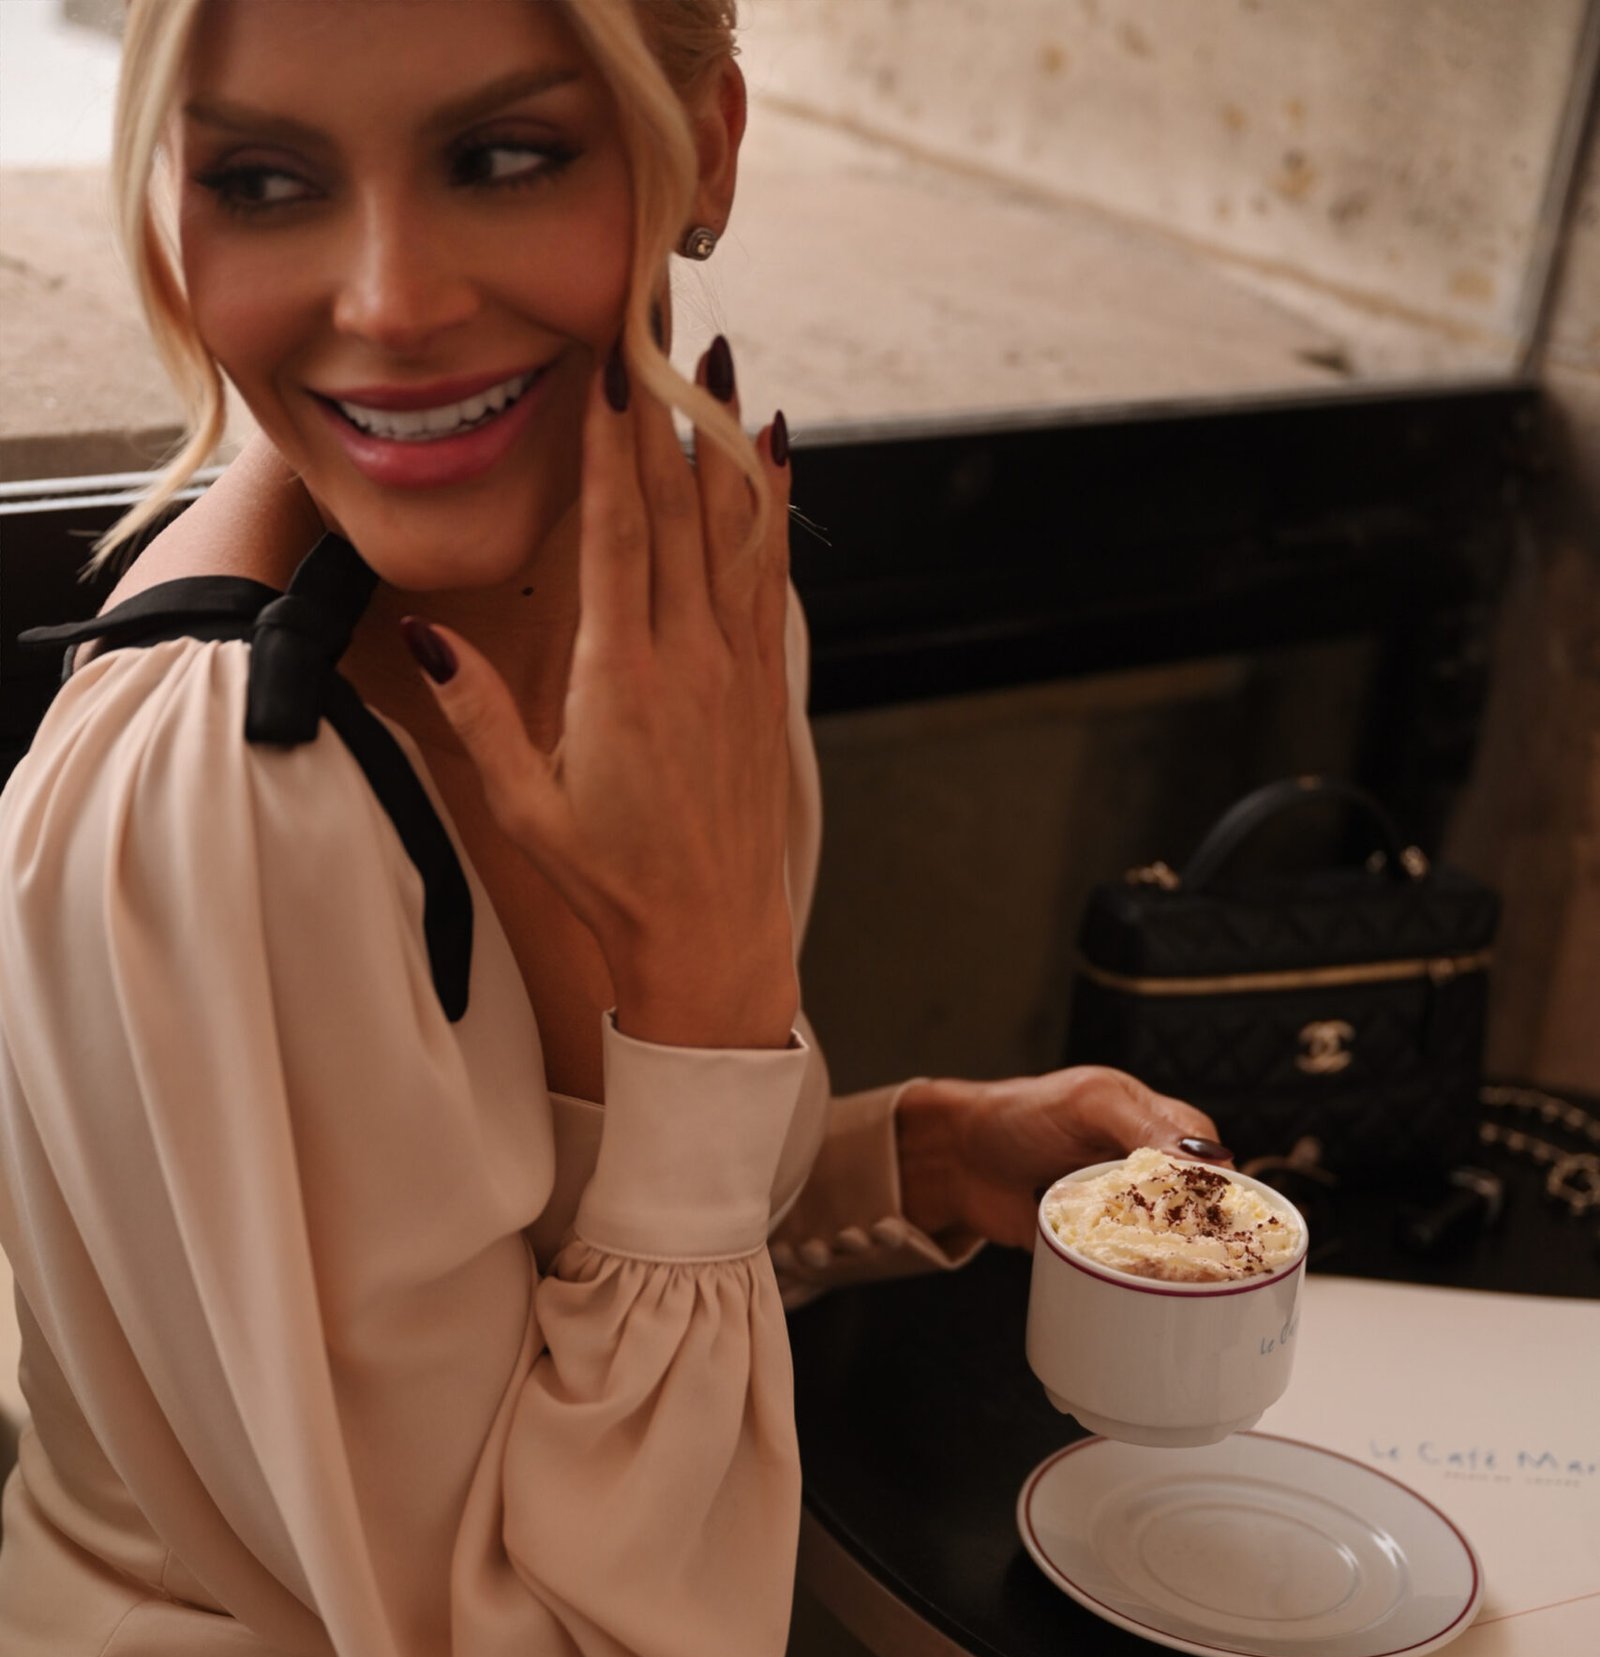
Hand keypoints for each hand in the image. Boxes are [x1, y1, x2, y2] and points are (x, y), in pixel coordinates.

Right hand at [403, 342, 797, 1049]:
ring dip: (723, 443)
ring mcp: (735, 669)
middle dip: (664, 415)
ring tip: (719, 362)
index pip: (617, 538)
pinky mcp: (762, 686)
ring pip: (733, 532)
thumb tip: (421, 635)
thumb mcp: (524, 808)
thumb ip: (478, 716)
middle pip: (677, 512)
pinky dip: (773, 510)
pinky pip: (770, 578)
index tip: (609, 371)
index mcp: (620, 682)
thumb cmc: (610, 883)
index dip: (612, 448)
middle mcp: (687, 660)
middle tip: (658, 326)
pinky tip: (777, 457)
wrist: (711, 941)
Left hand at [895, 1068, 1228, 1248]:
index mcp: (1155, 1125)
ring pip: (1165, 1240)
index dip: (1215, 1184)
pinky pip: (1125, 1265)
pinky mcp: (1095, 1245)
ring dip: (1167, 1255)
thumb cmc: (1023, 1114)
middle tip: (1198, 1249)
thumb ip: (1145, 1125)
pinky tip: (1135, 1283)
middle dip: (1198, 1229)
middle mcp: (1146, 1170)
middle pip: (1195, 1206)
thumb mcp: (1090, 1103)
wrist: (957, 1159)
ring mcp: (1122, 1212)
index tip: (1215, 1211)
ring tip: (1171, 1270)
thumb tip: (1206, 1158)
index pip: (1207, 1158)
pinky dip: (1129, 1275)